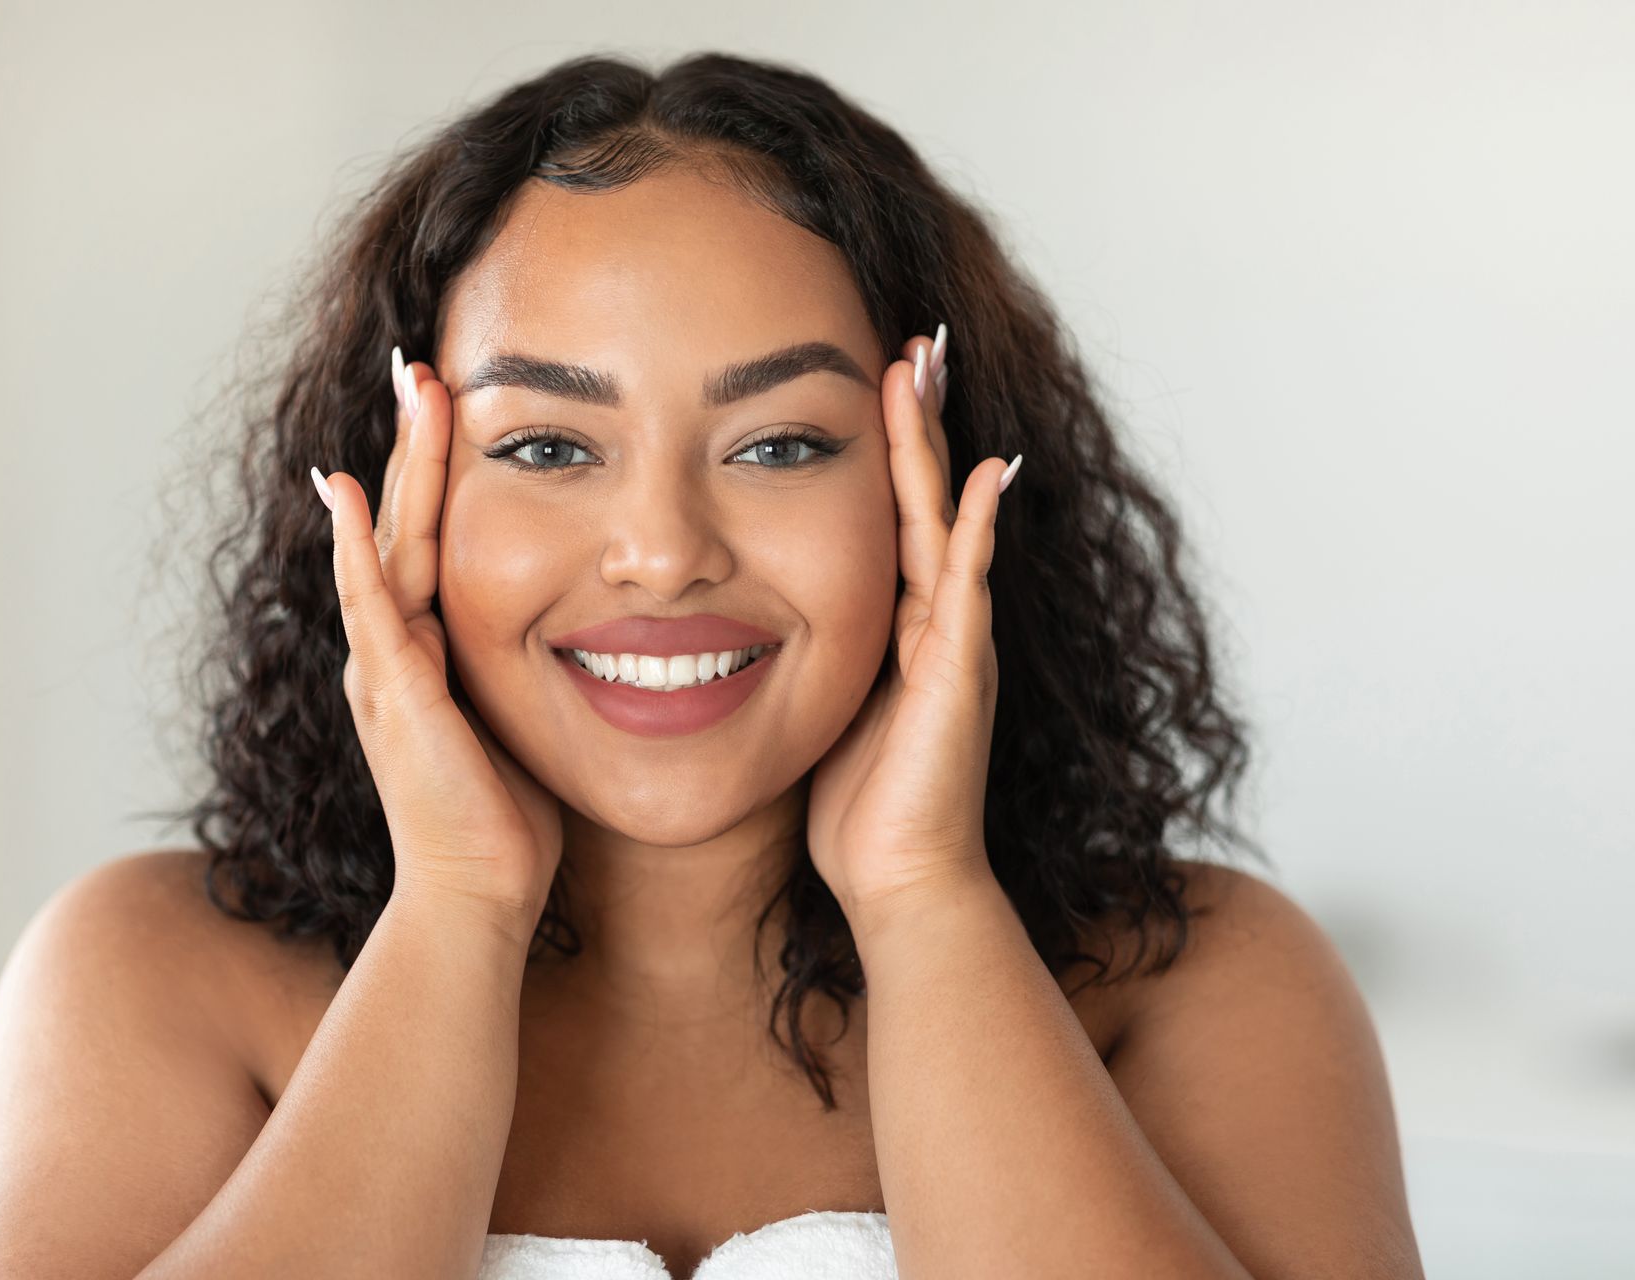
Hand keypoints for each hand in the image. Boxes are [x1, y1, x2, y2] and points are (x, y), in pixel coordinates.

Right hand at [313, 347, 563, 933]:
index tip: (458, 396)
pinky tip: (347, 492)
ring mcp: (386, 668)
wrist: (479, 899)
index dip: (443, 466)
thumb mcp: (526, 720)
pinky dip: (357, 549)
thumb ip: (534, 669)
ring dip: (397, 464)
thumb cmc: (510, 822)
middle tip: (420, 360)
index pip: (434, 534)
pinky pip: (371, 607)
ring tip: (405, 389)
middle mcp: (395, 646)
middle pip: (405, 519)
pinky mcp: (395, 696)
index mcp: (429, 647)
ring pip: (388, 544)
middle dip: (415, 440)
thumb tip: (594, 630)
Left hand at [805, 327, 1019, 918]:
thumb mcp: (820, 710)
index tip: (868, 377)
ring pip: (942, 518)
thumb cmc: (858, 812)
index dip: (880, 447)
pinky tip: (988, 469)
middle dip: (913, 418)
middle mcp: (935, 620)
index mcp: (896, 625)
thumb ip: (808, 658)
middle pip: (921, 495)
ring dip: (933, 442)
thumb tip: (750, 622)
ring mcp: (954, 640)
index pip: (886, 513)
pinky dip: (978, 525)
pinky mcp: (961, 671)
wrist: (902, 883)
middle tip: (910, 340)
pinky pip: (968, 583)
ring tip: (926, 368)